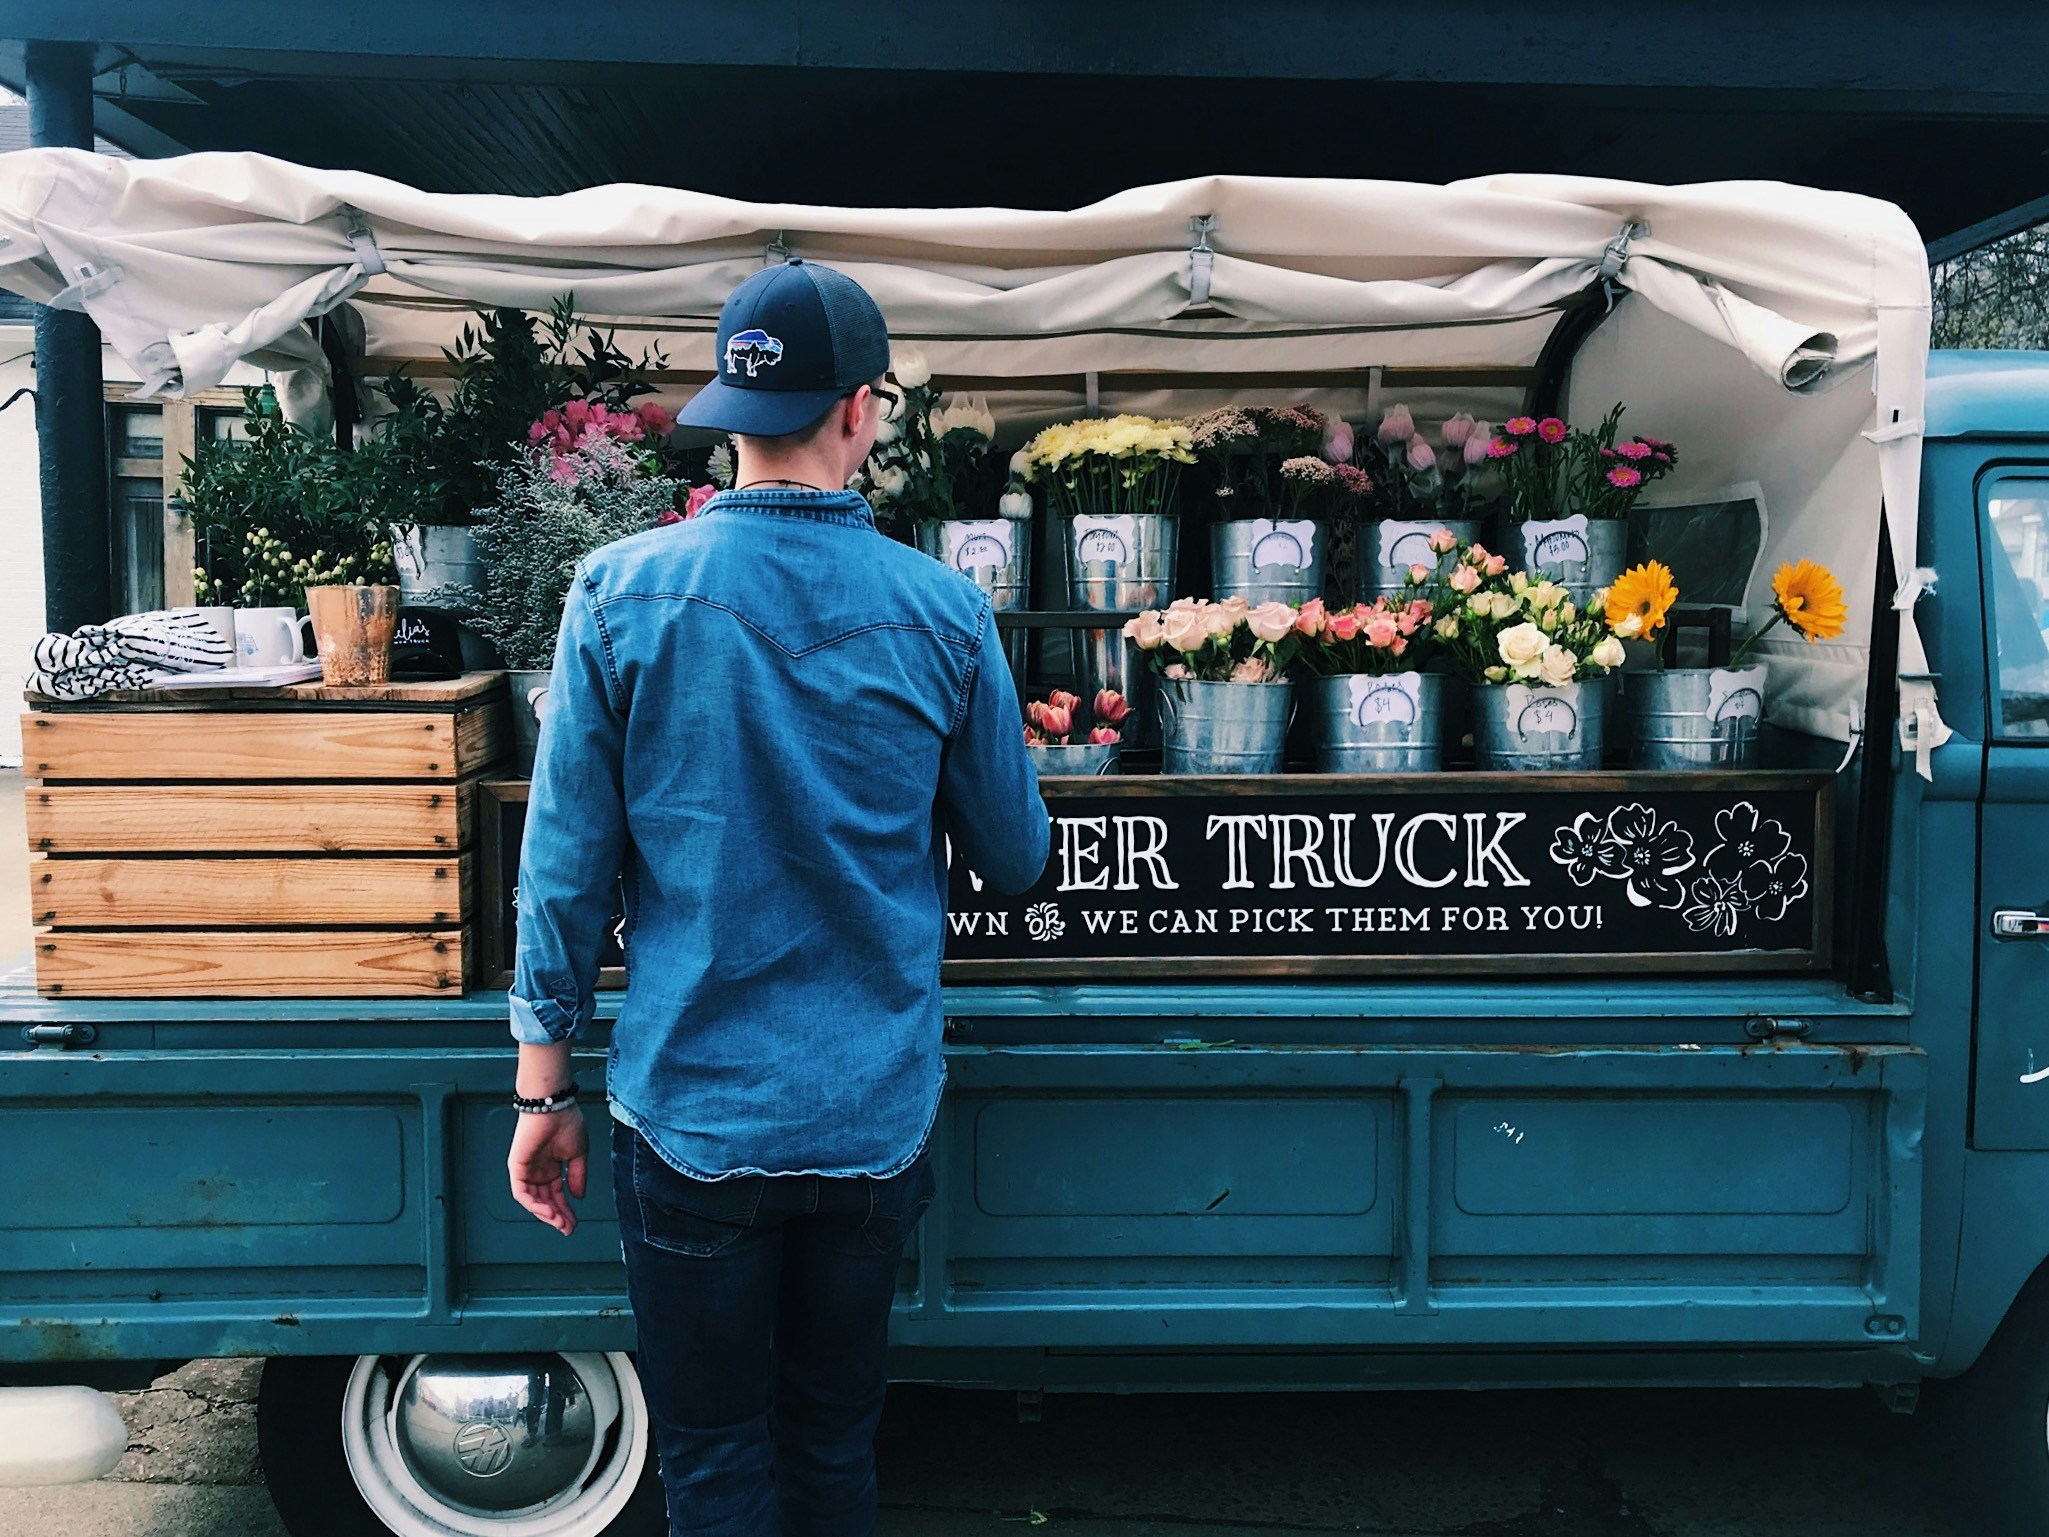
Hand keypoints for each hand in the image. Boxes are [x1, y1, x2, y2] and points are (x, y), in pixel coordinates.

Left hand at [508, 1105, 588, 1235]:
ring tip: (560, 1223)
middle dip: (557, 1216)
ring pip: (533, 1200)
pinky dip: (534, 1205)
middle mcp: (538, 1170)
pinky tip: (548, 1212)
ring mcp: (527, 1170)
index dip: (566, 1210)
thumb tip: (579, 1196)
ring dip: (547, 1214)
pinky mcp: (517, 1167)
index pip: (557, 1194)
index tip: (574, 1223)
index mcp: (552, 1166)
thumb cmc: (566, 1121)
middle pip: (545, 1201)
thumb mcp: (579, 1154)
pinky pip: (522, 1192)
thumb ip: (578, 1176)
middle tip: (568, 1228)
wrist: (553, 1105)